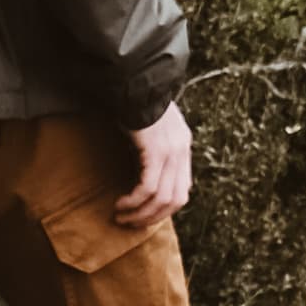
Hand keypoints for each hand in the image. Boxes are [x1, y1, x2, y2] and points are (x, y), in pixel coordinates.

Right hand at [113, 104, 192, 232]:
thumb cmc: (134, 104)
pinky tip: (121, 204)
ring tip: (122, 217)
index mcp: (183, 144)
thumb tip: (146, 175)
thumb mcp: (152, 129)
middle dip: (153, 217)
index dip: (164, 208)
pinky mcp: (156, 151)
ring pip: (161, 198)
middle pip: (176, 199)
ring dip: (140, 214)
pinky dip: (134, 201)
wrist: (132, 81)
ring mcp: (171, 151)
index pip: (183, 188)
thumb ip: (156, 148)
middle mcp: (182, 149)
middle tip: (132, 223)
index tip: (144, 215)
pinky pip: (148, 188)